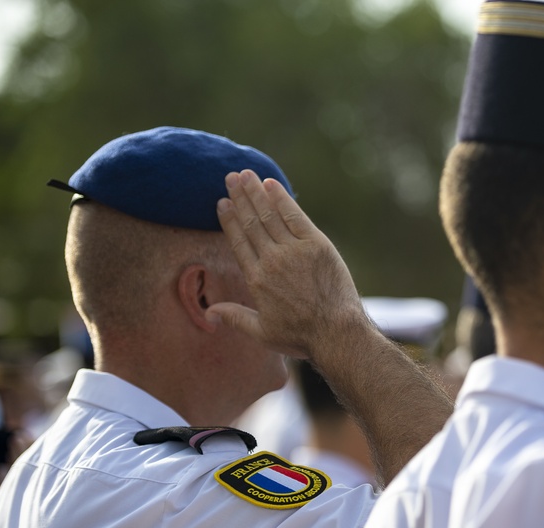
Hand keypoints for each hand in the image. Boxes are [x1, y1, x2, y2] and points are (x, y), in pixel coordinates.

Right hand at [208, 170, 369, 359]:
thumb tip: (208, 314)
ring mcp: (294, 251)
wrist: (335, 333)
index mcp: (256, 279)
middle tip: (230, 177)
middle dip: (240, 198)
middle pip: (251, 222)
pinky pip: (295, 216)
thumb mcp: (262, 332)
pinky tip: (272, 185)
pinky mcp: (317, 245)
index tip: (222, 203)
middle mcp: (271, 260)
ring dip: (256, 193)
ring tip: (246, 174)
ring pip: (270, 215)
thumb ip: (235, 317)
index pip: (238, 241)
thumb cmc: (301, 336)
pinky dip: (282, 199)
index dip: (229, 220)